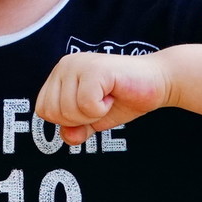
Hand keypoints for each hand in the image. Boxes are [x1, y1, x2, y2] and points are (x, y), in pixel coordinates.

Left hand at [35, 51, 171, 145]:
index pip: (43, 110)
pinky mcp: (94, 69)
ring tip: (108, 98)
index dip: (67, 120)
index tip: (90, 109)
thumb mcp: (94, 119)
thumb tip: (67, 137)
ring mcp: (78, 64)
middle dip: (79, 119)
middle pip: (53, 112)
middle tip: (101, 104)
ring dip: (93, 114)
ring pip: (69, 110)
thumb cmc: (124, 98)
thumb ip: (76, 129)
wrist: (158, 82)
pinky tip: (113, 95)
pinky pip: (86, 105)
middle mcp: (64, 65)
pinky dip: (102, 109)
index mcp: (59, 74)